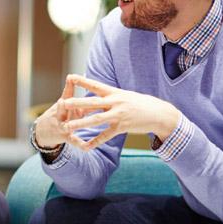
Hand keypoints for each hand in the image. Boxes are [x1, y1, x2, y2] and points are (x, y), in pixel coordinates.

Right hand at [33, 76, 81, 148]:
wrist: (43, 131)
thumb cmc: (58, 114)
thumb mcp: (63, 101)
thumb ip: (72, 90)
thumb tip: (81, 74)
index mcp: (64, 103)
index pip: (67, 93)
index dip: (69, 86)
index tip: (71, 78)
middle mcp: (61, 114)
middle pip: (65, 108)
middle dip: (65, 105)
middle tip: (62, 101)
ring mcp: (62, 125)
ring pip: (68, 124)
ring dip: (70, 125)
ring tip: (70, 126)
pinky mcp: (65, 136)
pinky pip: (74, 140)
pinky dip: (80, 144)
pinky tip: (87, 147)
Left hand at [60, 75, 180, 150]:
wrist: (159, 114)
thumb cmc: (140, 104)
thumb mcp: (125, 96)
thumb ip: (110, 98)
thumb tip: (97, 98)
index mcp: (115, 93)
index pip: (96, 86)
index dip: (83, 81)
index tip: (70, 77)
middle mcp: (115, 102)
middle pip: (93, 103)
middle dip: (77, 103)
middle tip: (63, 103)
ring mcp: (118, 115)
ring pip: (96, 120)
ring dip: (81, 124)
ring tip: (67, 126)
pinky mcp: (122, 127)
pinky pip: (106, 135)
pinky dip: (95, 141)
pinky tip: (86, 146)